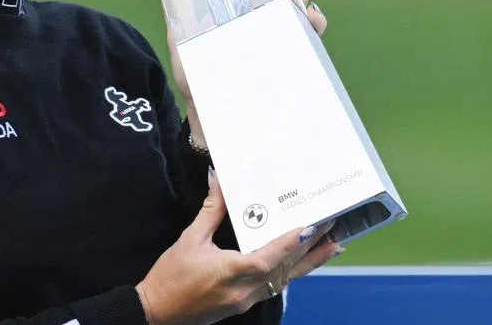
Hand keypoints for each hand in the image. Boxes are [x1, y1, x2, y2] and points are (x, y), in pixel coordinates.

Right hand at [136, 171, 342, 324]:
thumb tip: (218, 181)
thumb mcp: (189, 239)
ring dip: (307, 264)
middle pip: (285, 270)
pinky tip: (299, 263)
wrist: (156, 311)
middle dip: (311, 250)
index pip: (270, 257)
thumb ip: (210, 211)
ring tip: (331, 248)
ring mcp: (246, 300)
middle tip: (334, 232)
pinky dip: (289, 272)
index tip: (312, 228)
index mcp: (231, 271)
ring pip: (284, 280)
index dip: (292, 243)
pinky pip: (273, 287)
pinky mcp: (243, 305)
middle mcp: (244, 290)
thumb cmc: (170, 275)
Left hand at [166, 0, 325, 146]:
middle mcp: (264, 17)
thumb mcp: (180, 38)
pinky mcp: (291, 58)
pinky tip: (309, 15)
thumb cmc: (194, 77)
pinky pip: (311, 36)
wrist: (205, 119)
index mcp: (240, 5)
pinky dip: (315, 21)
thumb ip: (177, 11)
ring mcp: (279, 36)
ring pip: (302, 1)